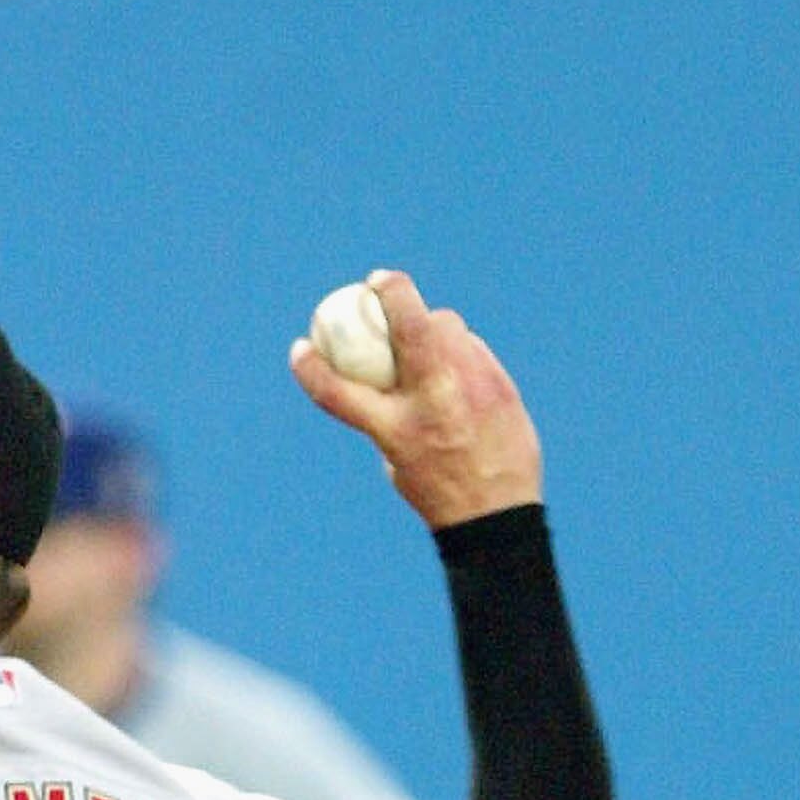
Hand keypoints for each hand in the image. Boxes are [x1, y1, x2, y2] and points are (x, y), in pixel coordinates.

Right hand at [288, 270, 542, 529]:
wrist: (497, 515)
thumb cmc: (439, 493)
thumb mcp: (397, 461)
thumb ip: (390, 413)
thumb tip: (386, 374)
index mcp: (396, 430)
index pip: (340, 392)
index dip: (312, 368)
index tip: (301, 348)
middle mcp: (432, 401)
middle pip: (408, 323)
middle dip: (392, 290)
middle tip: (380, 284)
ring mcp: (470, 386)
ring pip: (446, 326)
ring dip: (430, 322)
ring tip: (426, 336)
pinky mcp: (498, 382)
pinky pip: (472, 347)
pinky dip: (457, 349)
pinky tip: (456, 365)